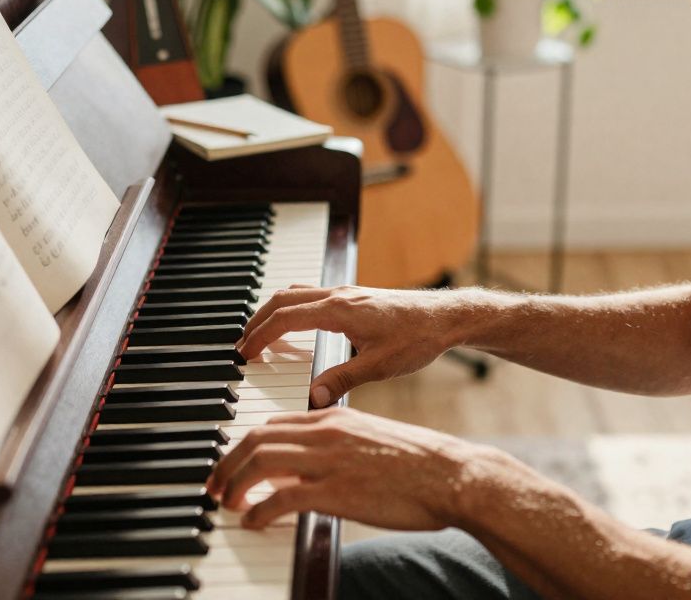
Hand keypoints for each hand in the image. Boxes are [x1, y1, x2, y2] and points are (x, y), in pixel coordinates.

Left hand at [205, 408, 495, 530]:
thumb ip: (336, 446)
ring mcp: (329, 460)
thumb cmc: (419, 464)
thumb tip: (305, 469)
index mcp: (334, 416)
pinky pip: (280, 497)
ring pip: (260, 460)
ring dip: (233, 482)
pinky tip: (252, 521)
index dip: (244, 443)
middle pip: (256, 437)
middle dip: (226, 461)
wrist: (453, 475)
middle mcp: (325, 432)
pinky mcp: (336, 491)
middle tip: (215, 484)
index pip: (272, 421)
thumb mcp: (370, 441)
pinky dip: (258, 510)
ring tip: (226, 502)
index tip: (231, 462)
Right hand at [237, 285, 470, 406]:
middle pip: (282, 300)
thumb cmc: (418, 338)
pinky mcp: (355, 297)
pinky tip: (296, 327)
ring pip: (296, 294)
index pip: (285, 318)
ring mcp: (346, 293)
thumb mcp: (379, 366)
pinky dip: (293, 309)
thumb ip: (342, 380)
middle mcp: (339, 295)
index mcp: (339, 310)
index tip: (244, 353)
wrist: (447, 317)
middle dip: (257, 321)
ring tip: (261, 337)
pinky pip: (312, 296)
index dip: (260, 336)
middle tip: (243, 346)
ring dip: (274, 312)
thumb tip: (310, 397)